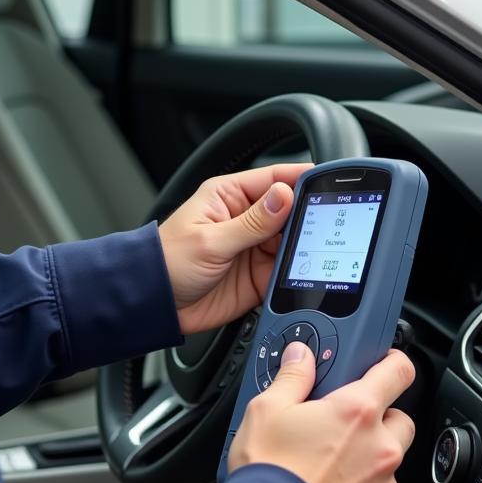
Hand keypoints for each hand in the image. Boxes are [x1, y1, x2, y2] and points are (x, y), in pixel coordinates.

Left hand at [157, 163, 310, 335]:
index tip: (327, 184)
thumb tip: (285, 195)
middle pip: (292, 211)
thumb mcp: (210, 240)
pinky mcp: (258, 275)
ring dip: (306, 248)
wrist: (154, 304)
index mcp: (230, 196)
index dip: (302, 179)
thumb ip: (252, 222)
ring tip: (319, 253)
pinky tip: (306, 275)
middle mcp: (246, 218)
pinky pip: (287, 272)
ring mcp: (254, 247)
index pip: (275, 178)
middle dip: (309, 218)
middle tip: (328, 226)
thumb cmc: (167, 263)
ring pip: (294, 241)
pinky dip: (298, 274)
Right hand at [228, 345, 415, 482]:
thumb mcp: (266, 409)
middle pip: (400, 419)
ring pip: (389, 463)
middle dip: (379, 417)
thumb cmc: (268, 472)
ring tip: (329, 465)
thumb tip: (301, 356)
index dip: (393, 363)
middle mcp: (380, 448)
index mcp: (357, 411)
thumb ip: (292, 377)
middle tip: (344, 422)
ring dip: (369, 458)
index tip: (385, 364)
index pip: (398, 372)